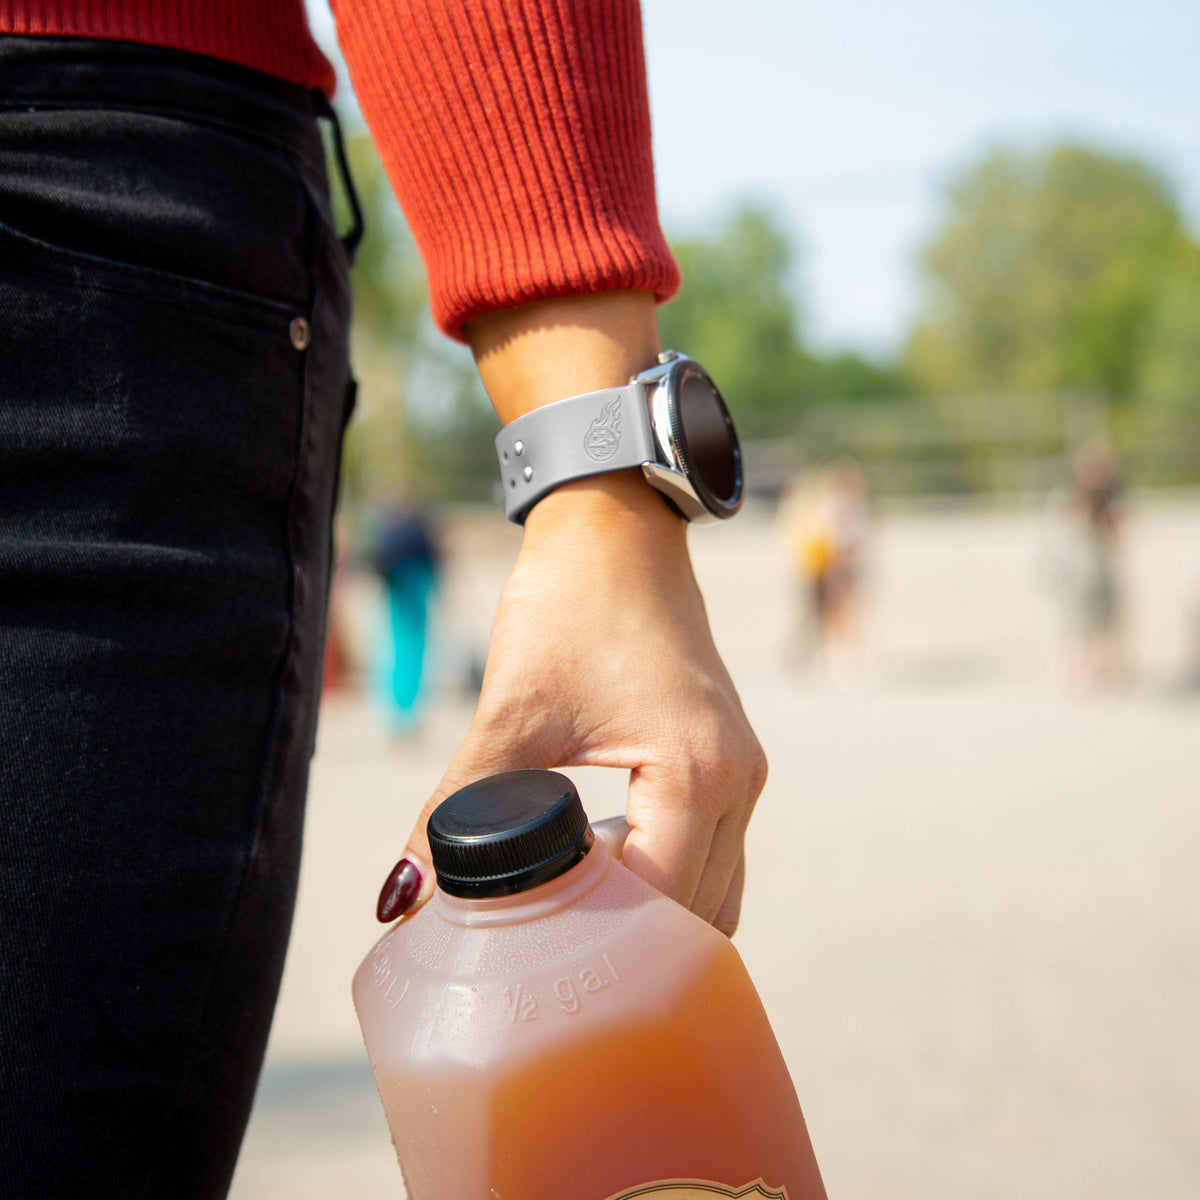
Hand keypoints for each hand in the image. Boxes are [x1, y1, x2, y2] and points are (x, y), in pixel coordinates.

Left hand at [375, 292, 765, 934]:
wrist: (619, 529)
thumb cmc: (573, 605)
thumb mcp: (512, 709)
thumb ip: (455, 806)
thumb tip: (402, 895)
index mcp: (699, 772)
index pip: (656, 907)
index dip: (595, 949)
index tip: (531, 971)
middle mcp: (739, 782)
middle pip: (697, 918)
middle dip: (626, 954)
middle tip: (548, 973)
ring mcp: (742, 774)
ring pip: (713, 895)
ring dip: (650, 924)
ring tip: (572, 937)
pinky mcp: (728, 762)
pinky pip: (711, 857)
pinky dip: (666, 886)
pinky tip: (603, 883)